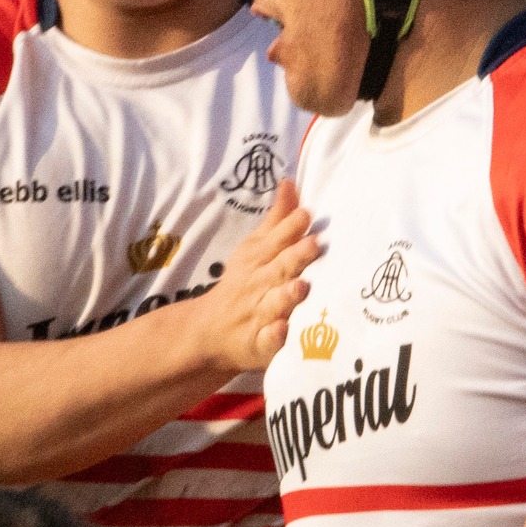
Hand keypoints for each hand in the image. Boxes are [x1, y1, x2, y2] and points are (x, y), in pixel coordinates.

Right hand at [195, 179, 318, 373]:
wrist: (210, 330)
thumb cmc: (244, 282)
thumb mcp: (255, 248)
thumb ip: (277, 219)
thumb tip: (291, 182)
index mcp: (260, 259)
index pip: (277, 240)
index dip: (291, 228)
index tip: (307, 213)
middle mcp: (260, 284)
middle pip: (279, 269)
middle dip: (296, 257)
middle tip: (315, 244)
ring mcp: (258, 315)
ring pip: (274, 304)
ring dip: (287, 295)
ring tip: (302, 286)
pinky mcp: (258, 344)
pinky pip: (267, 341)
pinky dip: (274, 336)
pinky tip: (283, 330)